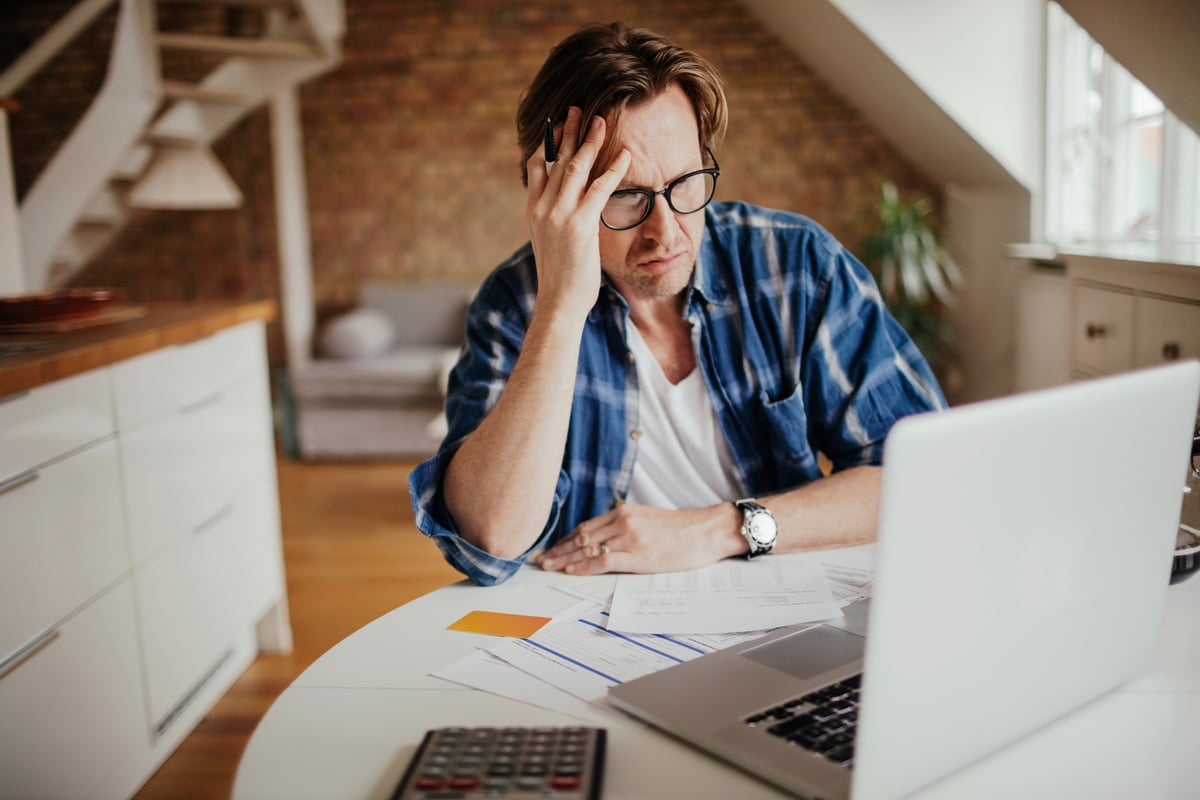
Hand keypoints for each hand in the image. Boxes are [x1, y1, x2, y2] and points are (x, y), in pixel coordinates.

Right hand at [525, 107, 630, 318]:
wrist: (558, 302)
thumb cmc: (560, 278)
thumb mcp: (550, 243)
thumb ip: (555, 220)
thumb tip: (566, 209)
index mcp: (533, 211)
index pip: (537, 166)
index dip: (548, 142)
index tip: (558, 124)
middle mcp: (542, 208)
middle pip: (557, 159)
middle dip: (570, 132)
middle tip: (579, 109)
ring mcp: (559, 215)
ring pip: (576, 167)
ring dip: (591, 141)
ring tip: (603, 121)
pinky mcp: (580, 224)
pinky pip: (599, 188)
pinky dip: (614, 169)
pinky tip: (626, 155)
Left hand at [535, 502, 743, 575]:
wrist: (707, 530)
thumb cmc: (683, 530)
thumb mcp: (649, 521)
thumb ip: (627, 527)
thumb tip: (608, 539)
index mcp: (624, 512)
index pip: (586, 527)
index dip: (565, 539)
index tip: (550, 548)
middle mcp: (623, 521)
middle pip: (581, 537)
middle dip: (558, 549)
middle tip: (539, 559)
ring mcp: (629, 538)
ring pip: (587, 547)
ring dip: (563, 558)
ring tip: (547, 566)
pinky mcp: (638, 555)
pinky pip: (603, 561)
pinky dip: (583, 566)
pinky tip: (570, 570)